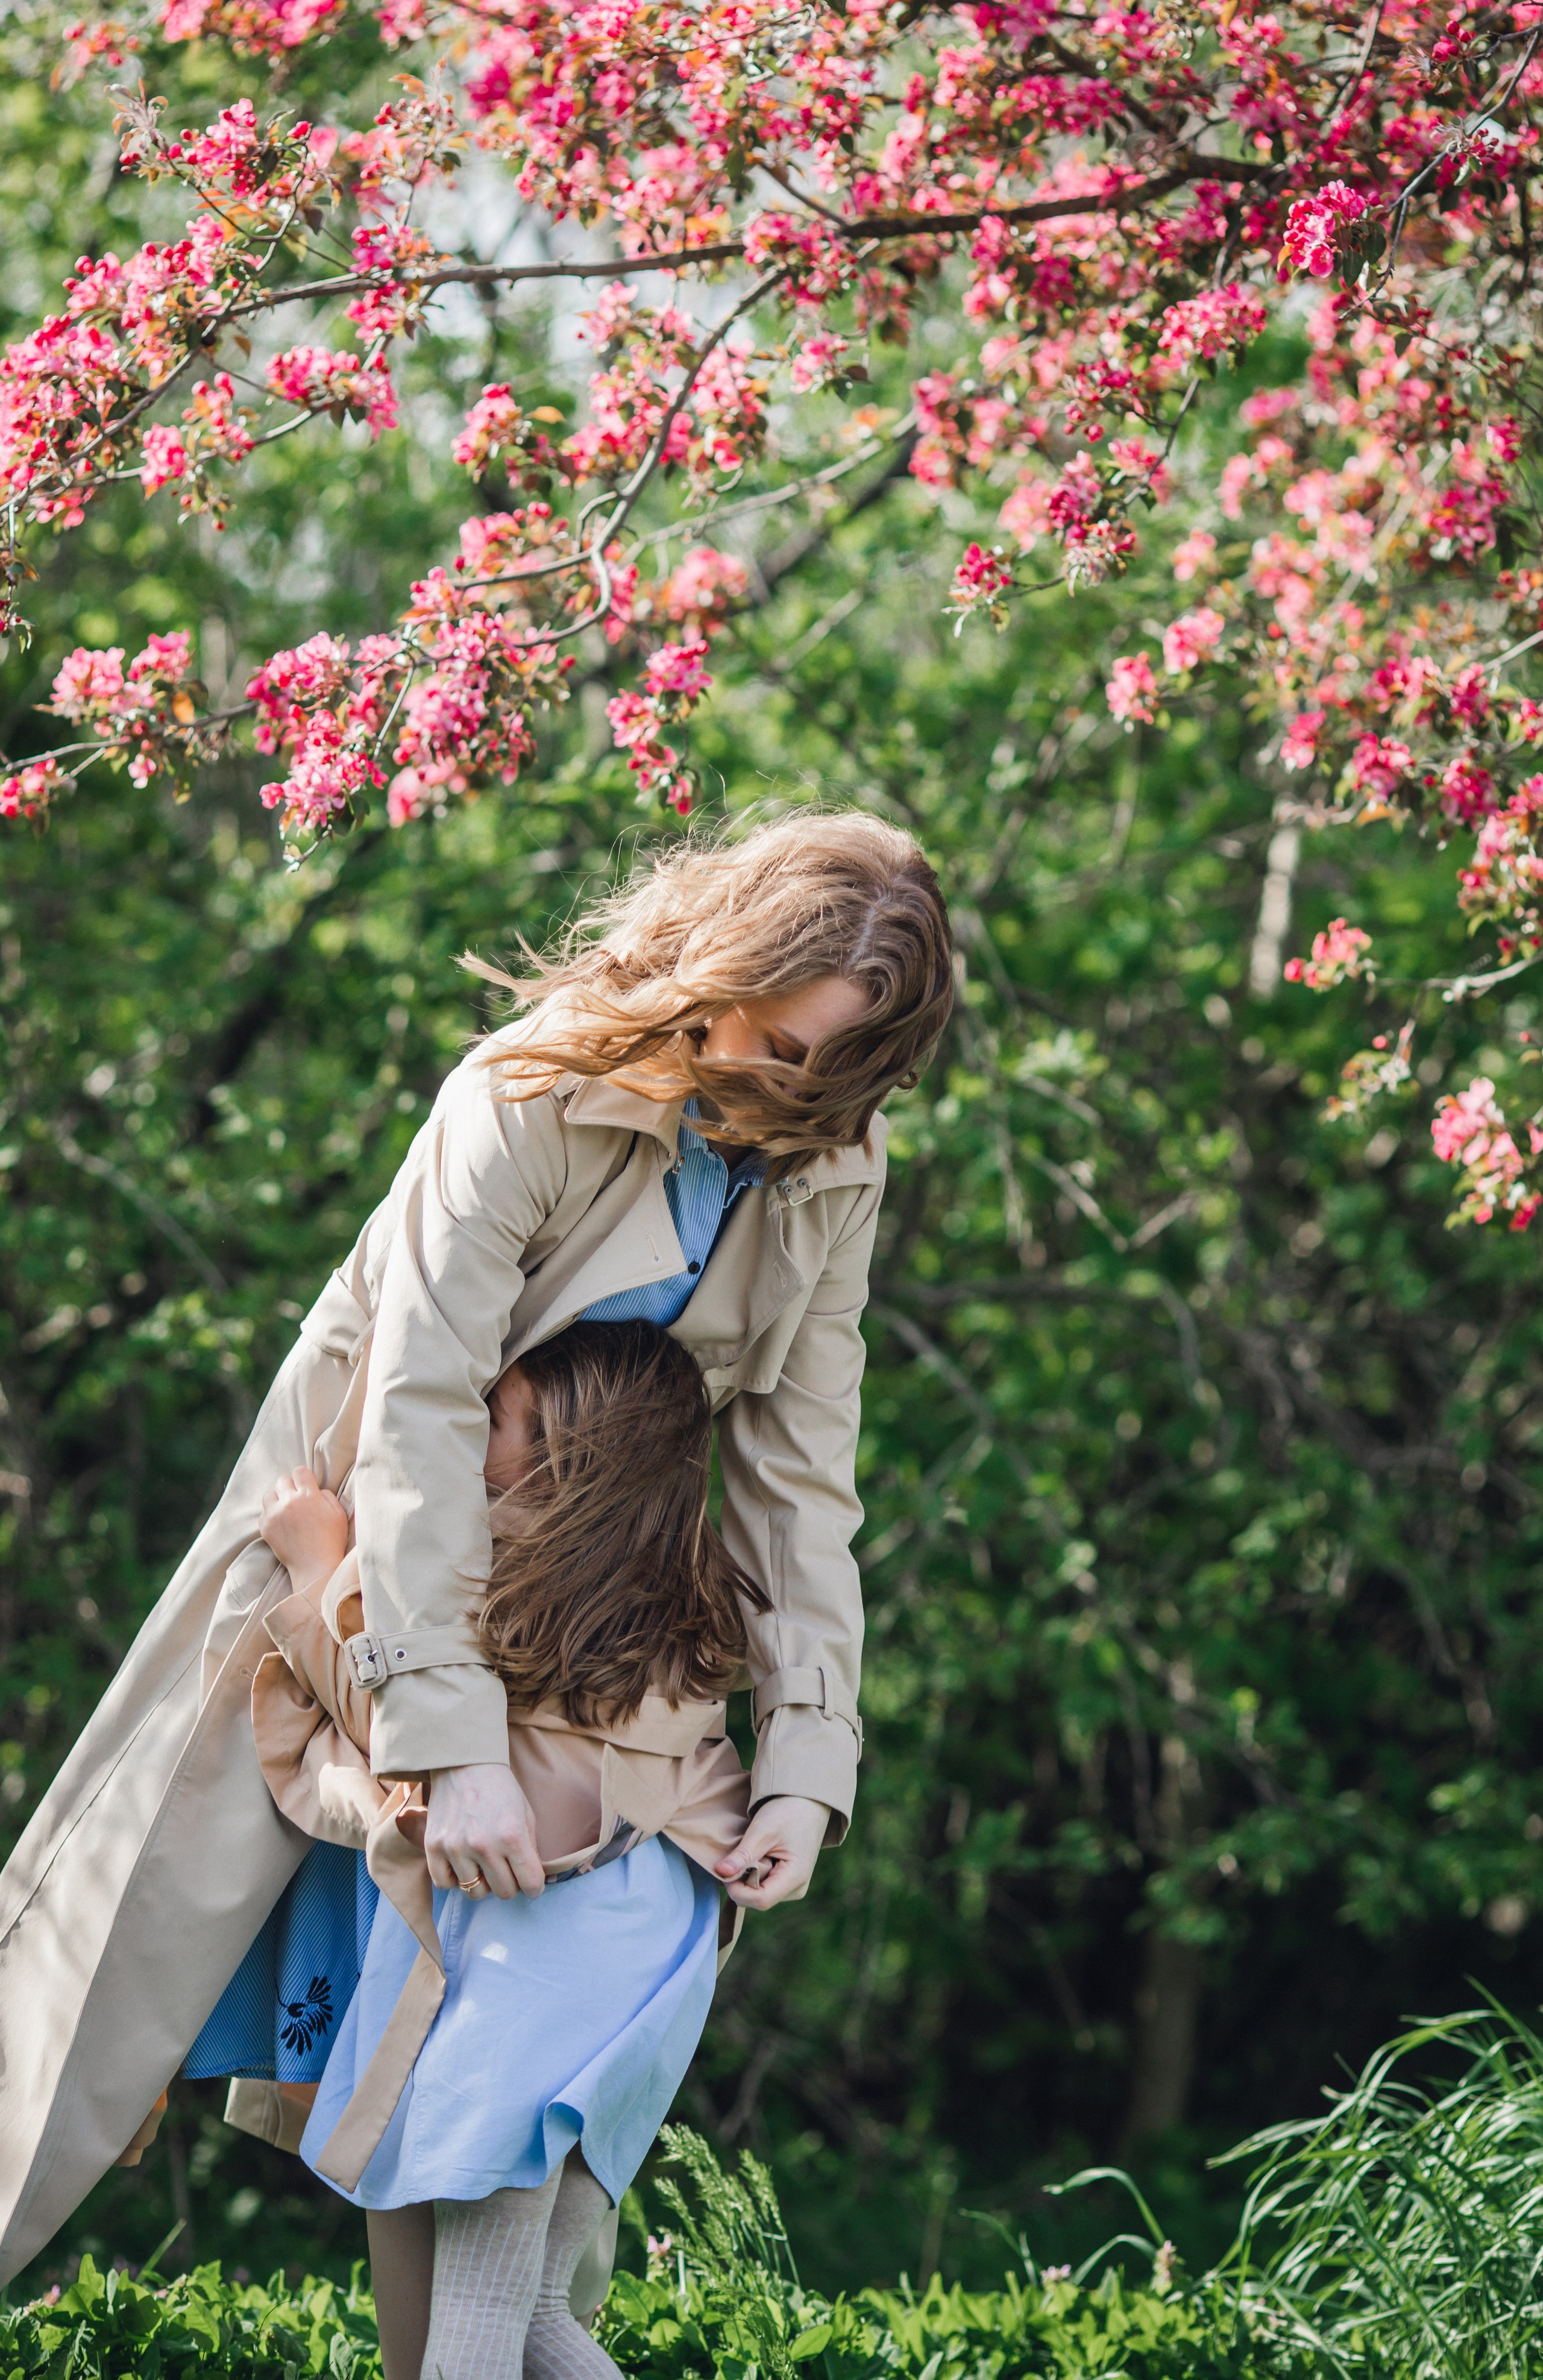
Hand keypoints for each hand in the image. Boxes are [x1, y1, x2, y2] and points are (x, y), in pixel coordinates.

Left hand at [260, 1467, 348, 1592]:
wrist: (315, 1567)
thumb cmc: (331, 1540)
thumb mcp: (339, 1513)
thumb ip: (327, 1495)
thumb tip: (316, 1490)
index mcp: (309, 1495)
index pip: (299, 1471)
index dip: (304, 1478)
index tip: (307, 1487)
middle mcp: (289, 1502)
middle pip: (282, 1480)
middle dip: (290, 1487)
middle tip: (297, 1500)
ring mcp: (275, 1515)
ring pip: (269, 1495)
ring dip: (277, 1499)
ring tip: (286, 1511)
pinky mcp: (265, 1528)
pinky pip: (263, 1512)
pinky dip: (271, 1515)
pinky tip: (282, 1524)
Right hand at [425, 1762, 544, 1899]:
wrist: (464, 1762)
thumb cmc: (500, 1788)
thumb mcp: (526, 1815)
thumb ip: (530, 1850)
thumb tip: (530, 1882)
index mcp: (512, 1836)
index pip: (531, 1884)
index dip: (534, 1887)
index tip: (530, 1882)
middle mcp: (484, 1845)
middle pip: (504, 1892)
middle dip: (510, 1883)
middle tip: (506, 1868)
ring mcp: (456, 1847)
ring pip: (475, 1892)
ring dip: (483, 1882)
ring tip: (483, 1863)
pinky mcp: (433, 1847)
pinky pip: (445, 1884)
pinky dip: (455, 1879)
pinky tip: (462, 1864)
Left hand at [715, 1795, 829, 1910]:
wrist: (808, 1802)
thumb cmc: (789, 1812)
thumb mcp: (763, 1830)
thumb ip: (743, 1854)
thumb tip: (721, 1872)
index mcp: (795, 1877)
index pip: (760, 1900)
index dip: (737, 1889)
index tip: (725, 1869)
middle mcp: (796, 1888)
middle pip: (757, 1898)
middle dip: (743, 1879)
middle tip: (745, 1851)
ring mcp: (792, 1886)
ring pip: (757, 1893)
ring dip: (748, 1875)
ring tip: (756, 1850)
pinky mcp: (787, 1881)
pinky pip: (763, 1885)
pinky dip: (754, 1872)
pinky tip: (760, 1854)